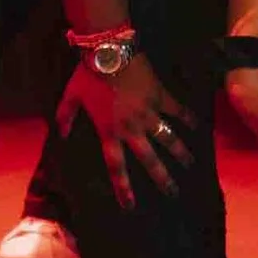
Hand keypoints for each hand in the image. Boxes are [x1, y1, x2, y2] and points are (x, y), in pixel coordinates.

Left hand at [57, 51, 192, 209]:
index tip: (131, 206)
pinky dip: (189, 119)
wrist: (109, 51)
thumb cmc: (88, 75)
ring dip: (180, 153)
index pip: (116, 166)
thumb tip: (58, 135)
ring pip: (168, 139)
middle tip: (173, 193)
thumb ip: (64, 118)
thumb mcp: (71, 97)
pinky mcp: (161, 97)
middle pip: (149, 159)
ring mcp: (149, 113)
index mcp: (109, 132)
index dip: (124, 187)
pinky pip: (178, 110)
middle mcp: (131, 128)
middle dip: (161, 178)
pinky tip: (199, 128)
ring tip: (191, 165)